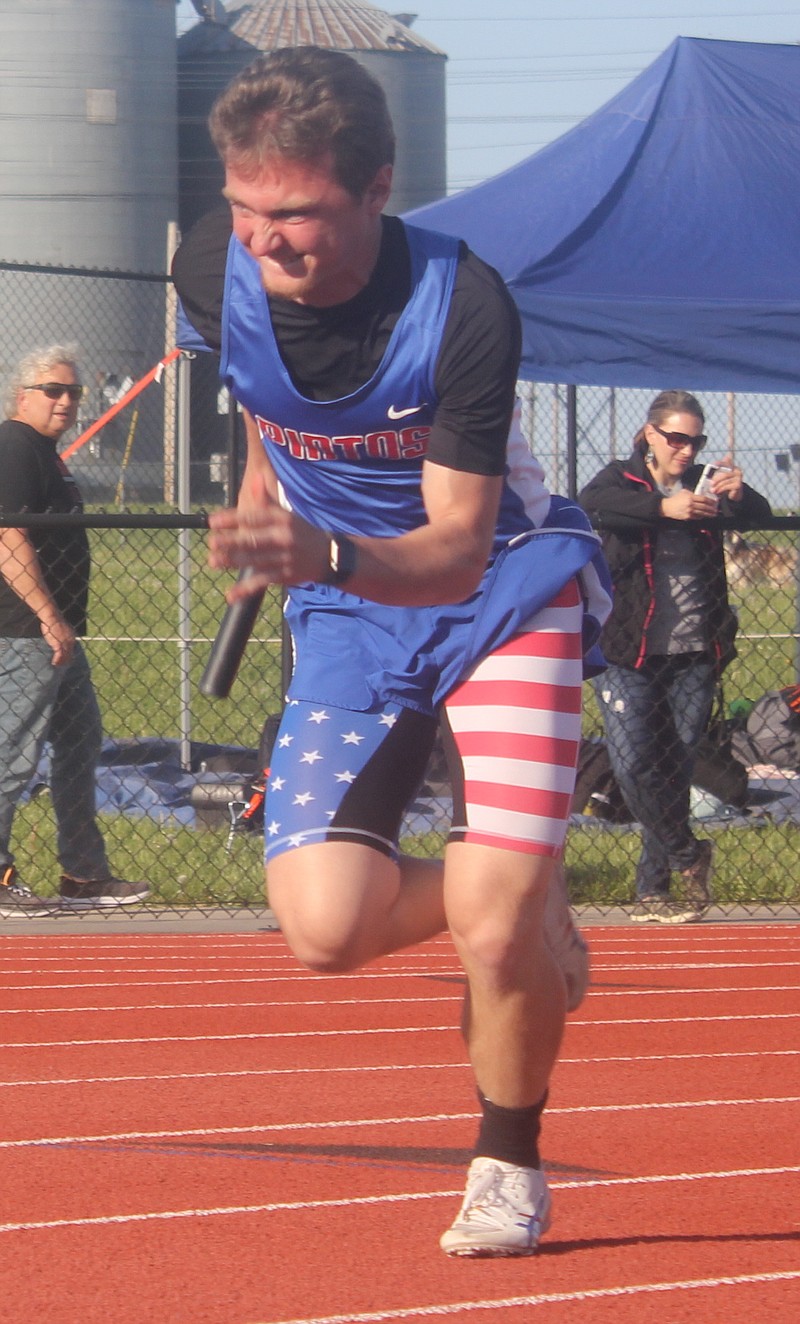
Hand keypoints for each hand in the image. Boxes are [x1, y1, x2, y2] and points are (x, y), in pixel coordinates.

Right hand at [40, 615, 75, 666]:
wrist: (52, 617)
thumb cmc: (54, 621)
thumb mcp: (60, 629)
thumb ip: (61, 635)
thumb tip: (59, 639)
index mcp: (72, 637)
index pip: (72, 649)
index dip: (68, 655)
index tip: (65, 658)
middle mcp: (71, 641)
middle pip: (70, 654)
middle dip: (66, 660)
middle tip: (60, 664)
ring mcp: (65, 643)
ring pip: (65, 656)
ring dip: (61, 661)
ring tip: (57, 665)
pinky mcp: (59, 645)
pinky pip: (59, 656)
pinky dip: (56, 660)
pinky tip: (53, 662)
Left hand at [208, 486, 330, 595]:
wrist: (330, 556)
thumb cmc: (301, 532)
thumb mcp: (287, 514)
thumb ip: (267, 499)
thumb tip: (255, 478)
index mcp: (282, 518)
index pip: (254, 517)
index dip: (232, 518)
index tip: (212, 521)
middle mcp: (284, 537)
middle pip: (254, 539)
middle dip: (231, 541)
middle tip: (212, 542)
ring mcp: (285, 558)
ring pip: (255, 560)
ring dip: (232, 562)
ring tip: (213, 561)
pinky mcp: (285, 576)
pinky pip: (262, 582)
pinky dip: (245, 589)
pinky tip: (230, 595)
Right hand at [660, 487, 719, 520]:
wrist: (667, 507)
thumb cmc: (675, 499)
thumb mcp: (683, 492)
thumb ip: (692, 493)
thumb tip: (700, 495)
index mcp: (690, 497)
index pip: (703, 499)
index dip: (710, 501)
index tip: (714, 502)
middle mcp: (691, 504)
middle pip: (704, 507)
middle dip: (711, 508)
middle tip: (716, 509)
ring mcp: (689, 511)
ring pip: (702, 513)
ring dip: (709, 514)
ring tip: (713, 514)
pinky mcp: (687, 517)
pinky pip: (697, 517)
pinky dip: (702, 516)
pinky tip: (705, 516)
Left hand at [709, 453, 743, 502]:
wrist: (733, 494)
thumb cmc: (725, 484)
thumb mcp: (720, 478)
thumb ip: (716, 474)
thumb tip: (709, 477)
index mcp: (732, 466)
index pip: (727, 461)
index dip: (721, 462)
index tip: (715, 463)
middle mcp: (737, 470)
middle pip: (725, 473)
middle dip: (716, 479)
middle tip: (710, 483)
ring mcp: (739, 477)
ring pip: (725, 480)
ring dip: (717, 486)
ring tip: (712, 490)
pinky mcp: (738, 485)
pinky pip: (727, 486)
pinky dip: (720, 489)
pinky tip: (717, 492)